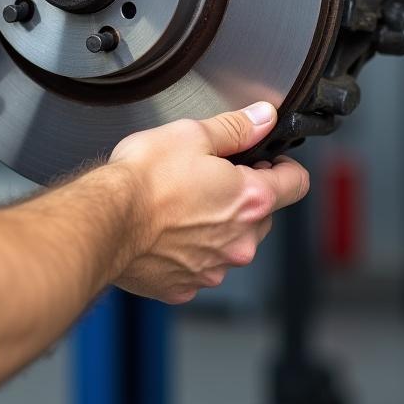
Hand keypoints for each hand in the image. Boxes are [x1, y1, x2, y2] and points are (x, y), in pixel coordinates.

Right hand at [108, 102, 308, 303]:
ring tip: (179, 204)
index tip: (268, 162)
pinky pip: (197, 266)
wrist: (106, 220)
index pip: (297, 184)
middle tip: (207, 177)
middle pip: (261, 215)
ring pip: (229, 243)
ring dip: (215, 226)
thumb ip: (235, 127)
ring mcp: (213, 268)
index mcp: (250, 199)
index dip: (284, 167)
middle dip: (241, 197)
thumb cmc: (145, 179)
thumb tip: (264, 117)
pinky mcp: (184, 286)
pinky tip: (163, 231)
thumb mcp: (192, 135)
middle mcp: (240, 241)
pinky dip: (187, 250)